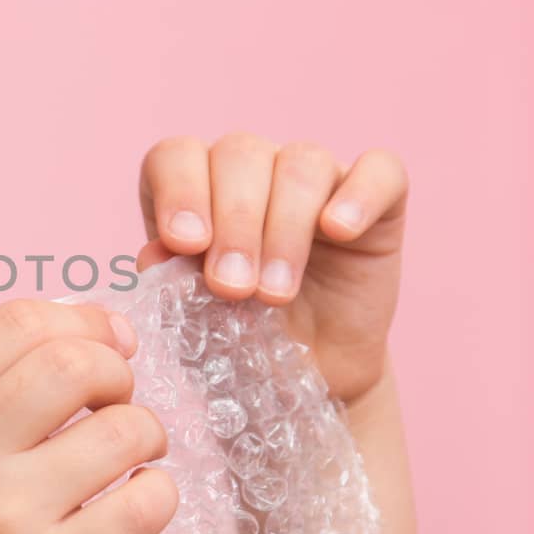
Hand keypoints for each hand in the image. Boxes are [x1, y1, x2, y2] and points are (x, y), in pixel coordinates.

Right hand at [0, 299, 178, 533]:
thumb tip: (105, 332)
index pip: (21, 320)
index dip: (83, 319)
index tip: (108, 342)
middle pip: (77, 362)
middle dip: (117, 372)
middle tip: (112, 403)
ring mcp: (5, 516)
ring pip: (125, 429)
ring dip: (145, 432)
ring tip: (126, 457)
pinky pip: (145, 504)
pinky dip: (156, 492)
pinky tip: (133, 500)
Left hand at [137, 132, 408, 405]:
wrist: (311, 378)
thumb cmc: (241, 341)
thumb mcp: (195, 321)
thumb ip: (171, 283)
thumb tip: (153, 254)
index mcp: (196, 187)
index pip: (177, 156)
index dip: (179, 191)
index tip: (186, 244)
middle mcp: (253, 169)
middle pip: (239, 154)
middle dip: (233, 224)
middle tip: (232, 288)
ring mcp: (318, 178)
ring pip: (300, 163)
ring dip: (284, 229)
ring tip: (274, 294)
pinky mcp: (380, 199)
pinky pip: (379, 170)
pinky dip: (359, 195)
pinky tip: (339, 232)